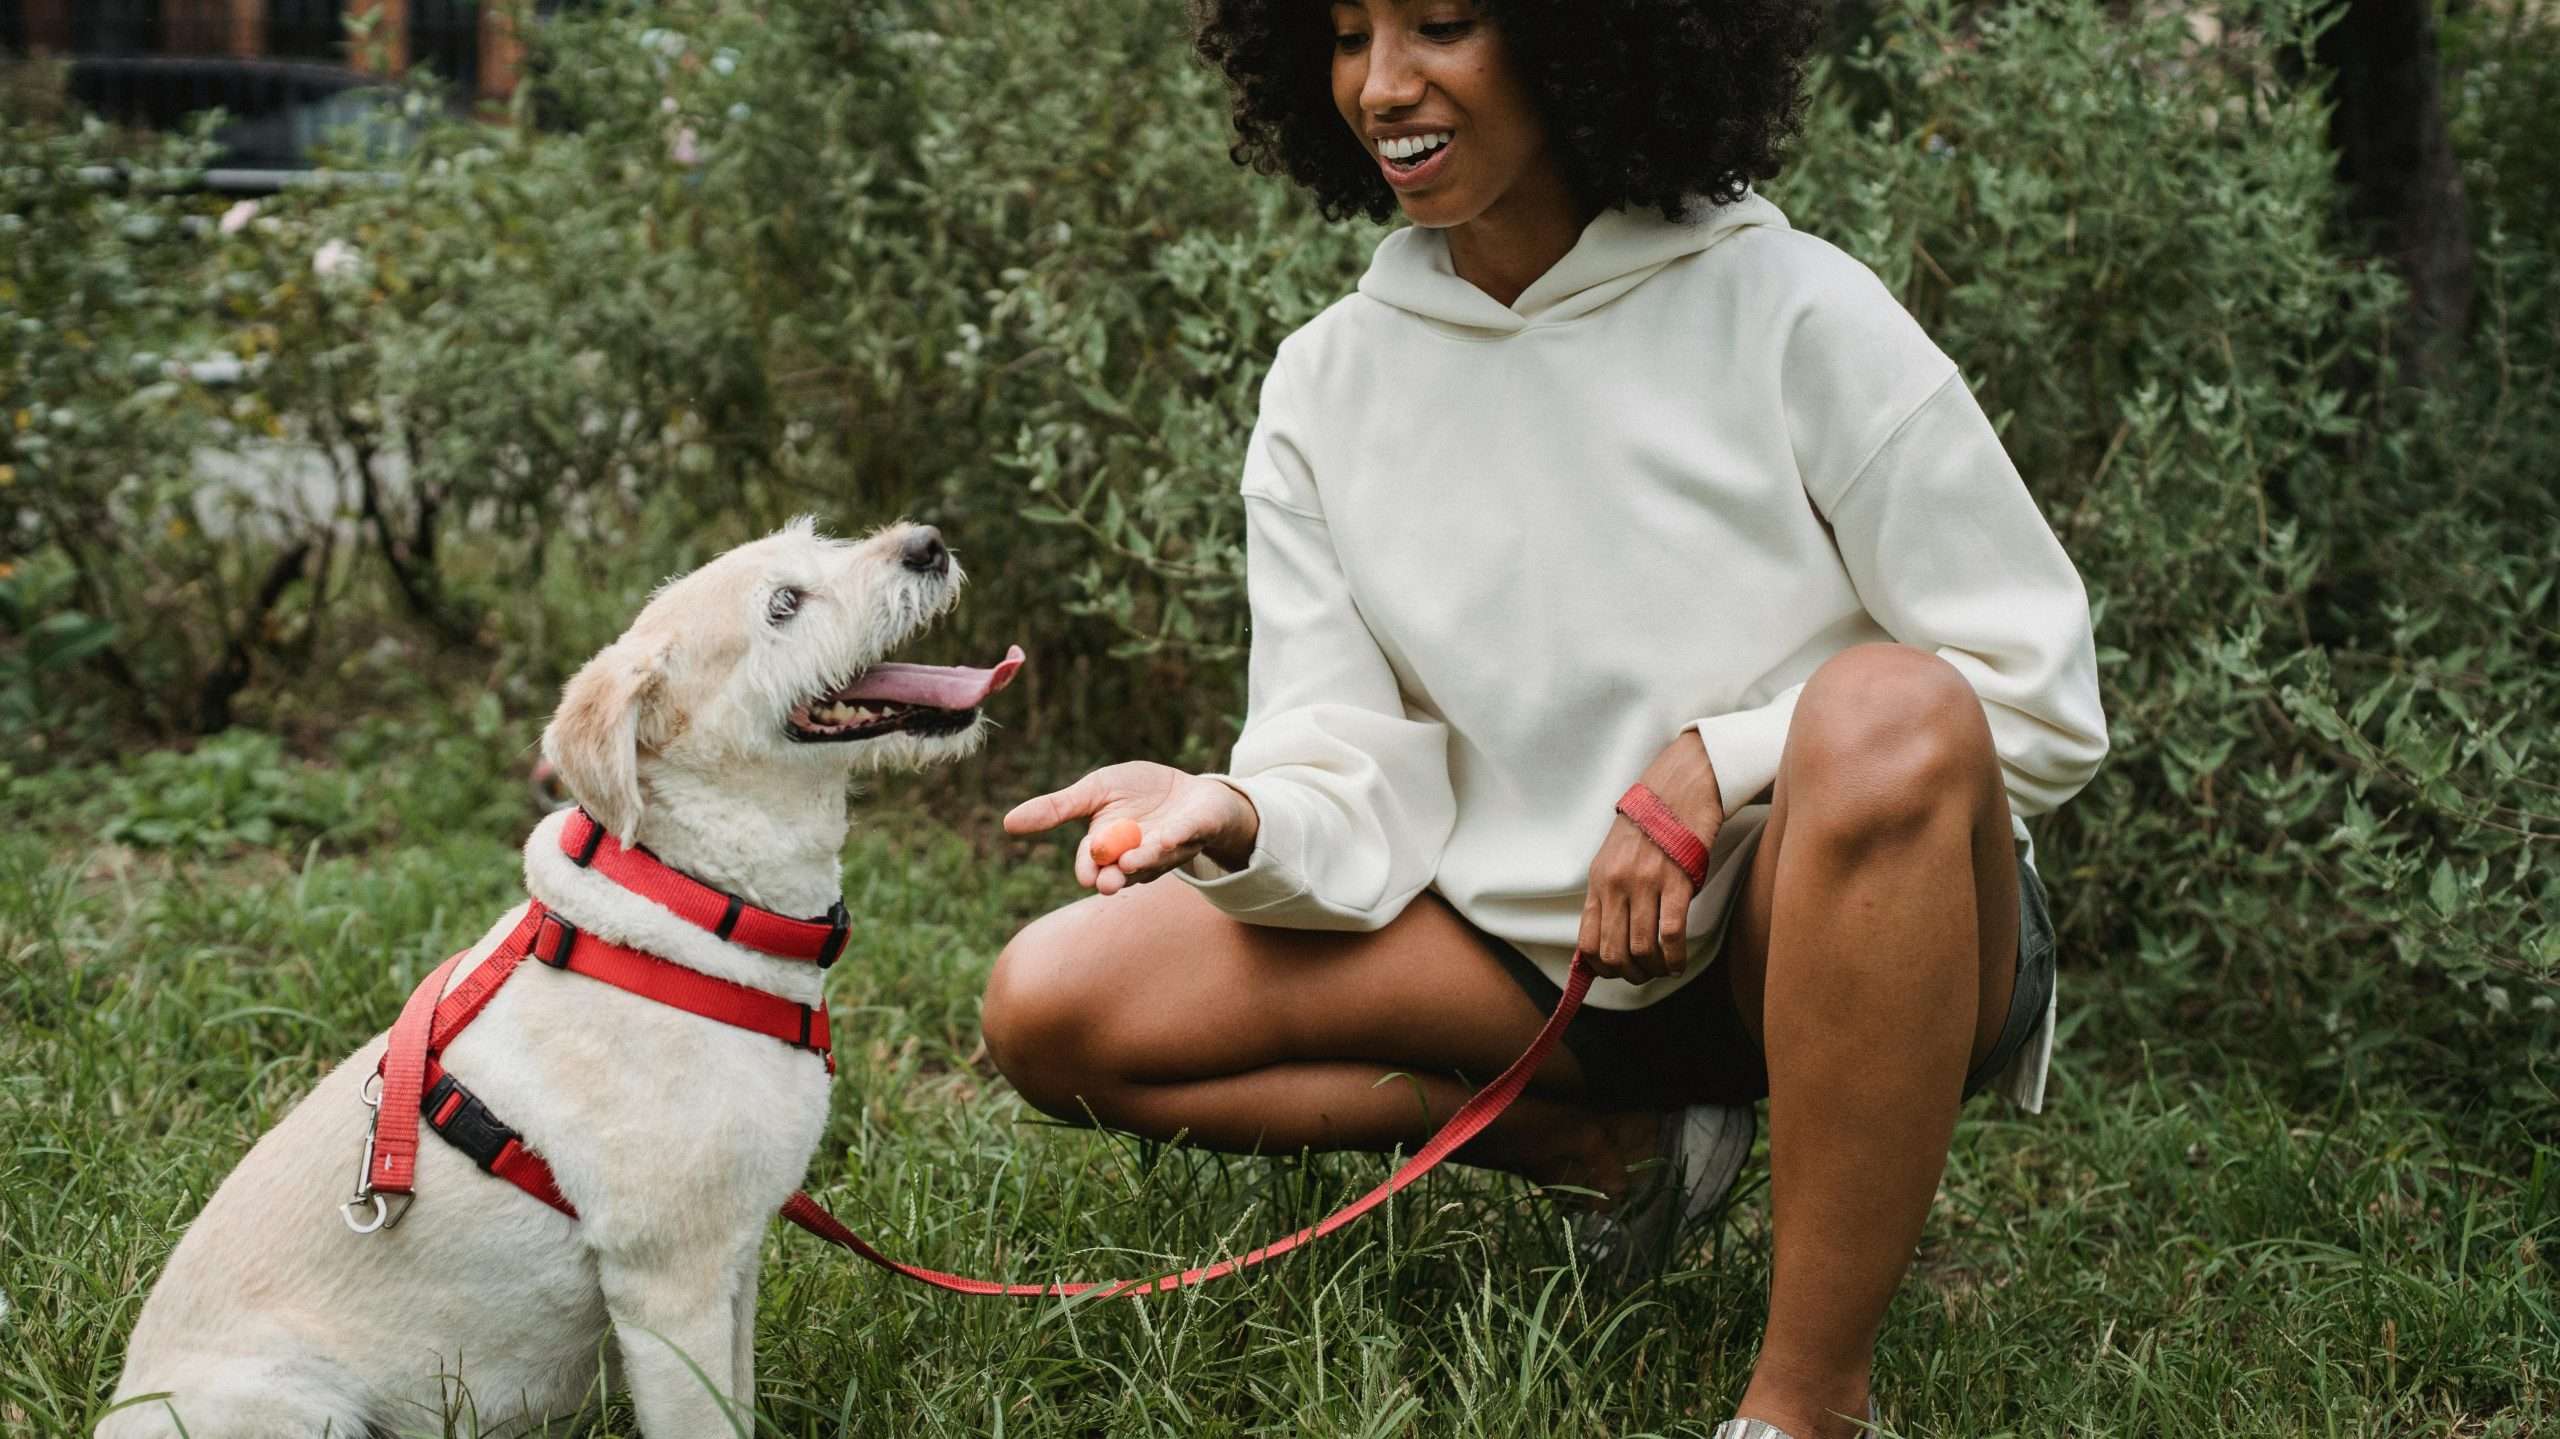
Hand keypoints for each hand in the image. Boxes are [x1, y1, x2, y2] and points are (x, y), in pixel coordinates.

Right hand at [1004, 761, 1259, 895]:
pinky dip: (1177, 838)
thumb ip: (1057, 808)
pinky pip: (1187, 836)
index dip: (1089, 869)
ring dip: (1143, 861)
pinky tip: (1167, 839)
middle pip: (1123, 873)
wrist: (1192, 791)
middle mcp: (1137, 856)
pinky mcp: (1198, 830)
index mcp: (1110, 847)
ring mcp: (1170, 848)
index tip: (1086, 875)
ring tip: (1131, 862)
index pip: (1093, 864)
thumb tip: (1007, 824)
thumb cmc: (1138, 793)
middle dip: (1115, 878)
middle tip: (1107, 884)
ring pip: (1155, 860)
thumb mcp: (1094, 791)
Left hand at [1578, 732, 1725, 982]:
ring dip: (1655, 970)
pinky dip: (1675, 958)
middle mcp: (1616, 884)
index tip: (1617, 971)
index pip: (1586, 941)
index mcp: (1599, 881)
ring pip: (1642, 949)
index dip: (1600, 968)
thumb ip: (1610, 895)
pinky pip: (1670, 935)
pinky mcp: (1677, 881)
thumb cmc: (1649, 825)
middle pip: (1613, 952)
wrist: (1678, 788)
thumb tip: (1612, 939)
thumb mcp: (1614, 858)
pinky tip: (1679, 961)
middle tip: (1645, 974)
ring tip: (1665, 969)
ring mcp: (1645, 883)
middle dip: (1630, 974)